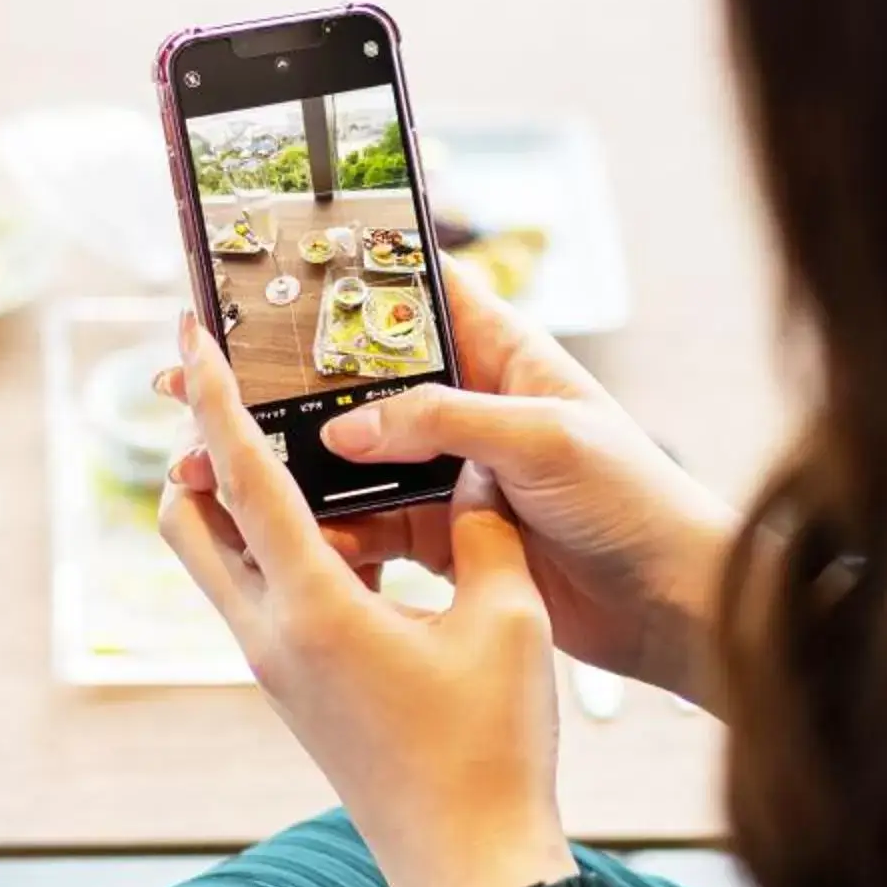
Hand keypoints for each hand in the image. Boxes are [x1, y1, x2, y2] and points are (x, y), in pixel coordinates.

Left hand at [159, 314, 574, 886]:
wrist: (468, 867)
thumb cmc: (493, 748)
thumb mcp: (506, 618)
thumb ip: (481, 527)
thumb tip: (468, 467)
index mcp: (310, 606)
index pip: (240, 474)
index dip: (213, 396)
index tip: (188, 334)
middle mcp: (268, 635)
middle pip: (188, 518)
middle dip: (199, 449)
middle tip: (240, 395)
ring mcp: (273, 670)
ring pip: (218, 562)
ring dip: (236, 502)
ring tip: (301, 453)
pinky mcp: (293, 693)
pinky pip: (258, 598)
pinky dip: (276, 549)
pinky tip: (347, 532)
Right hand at [171, 264, 737, 710]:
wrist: (679, 607)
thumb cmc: (636, 502)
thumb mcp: (542, 441)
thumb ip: (443, 425)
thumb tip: (346, 426)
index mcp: (505, 356)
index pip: (417, 297)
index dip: (348, 283)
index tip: (271, 279)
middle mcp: (473, 408)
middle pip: (363, 385)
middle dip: (287, 388)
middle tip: (207, 382)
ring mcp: (457, 475)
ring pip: (356, 461)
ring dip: (294, 466)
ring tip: (218, 465)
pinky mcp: (450, 538)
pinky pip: (373, 527)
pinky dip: (329, 532)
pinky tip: (282, 535)